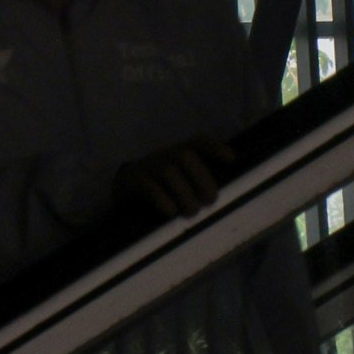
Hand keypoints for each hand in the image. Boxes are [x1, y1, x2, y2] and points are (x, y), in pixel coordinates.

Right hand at [112, 134, 231, 224]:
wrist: (123, 187)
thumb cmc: (161, 184)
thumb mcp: (179, 176)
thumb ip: (197, 180)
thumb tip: (215, 197)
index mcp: (180, 152)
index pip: (199, 142)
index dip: (215, 147)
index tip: (230, 159)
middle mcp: (165, 155)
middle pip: (185, 156)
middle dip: (201, 178)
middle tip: (209, 200)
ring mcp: (149, 166)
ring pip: (169, 172)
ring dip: (184, 194)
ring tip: (191, 211)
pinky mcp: (134, 181)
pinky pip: (150, 187)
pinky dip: (163, 200)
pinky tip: (171, 211)